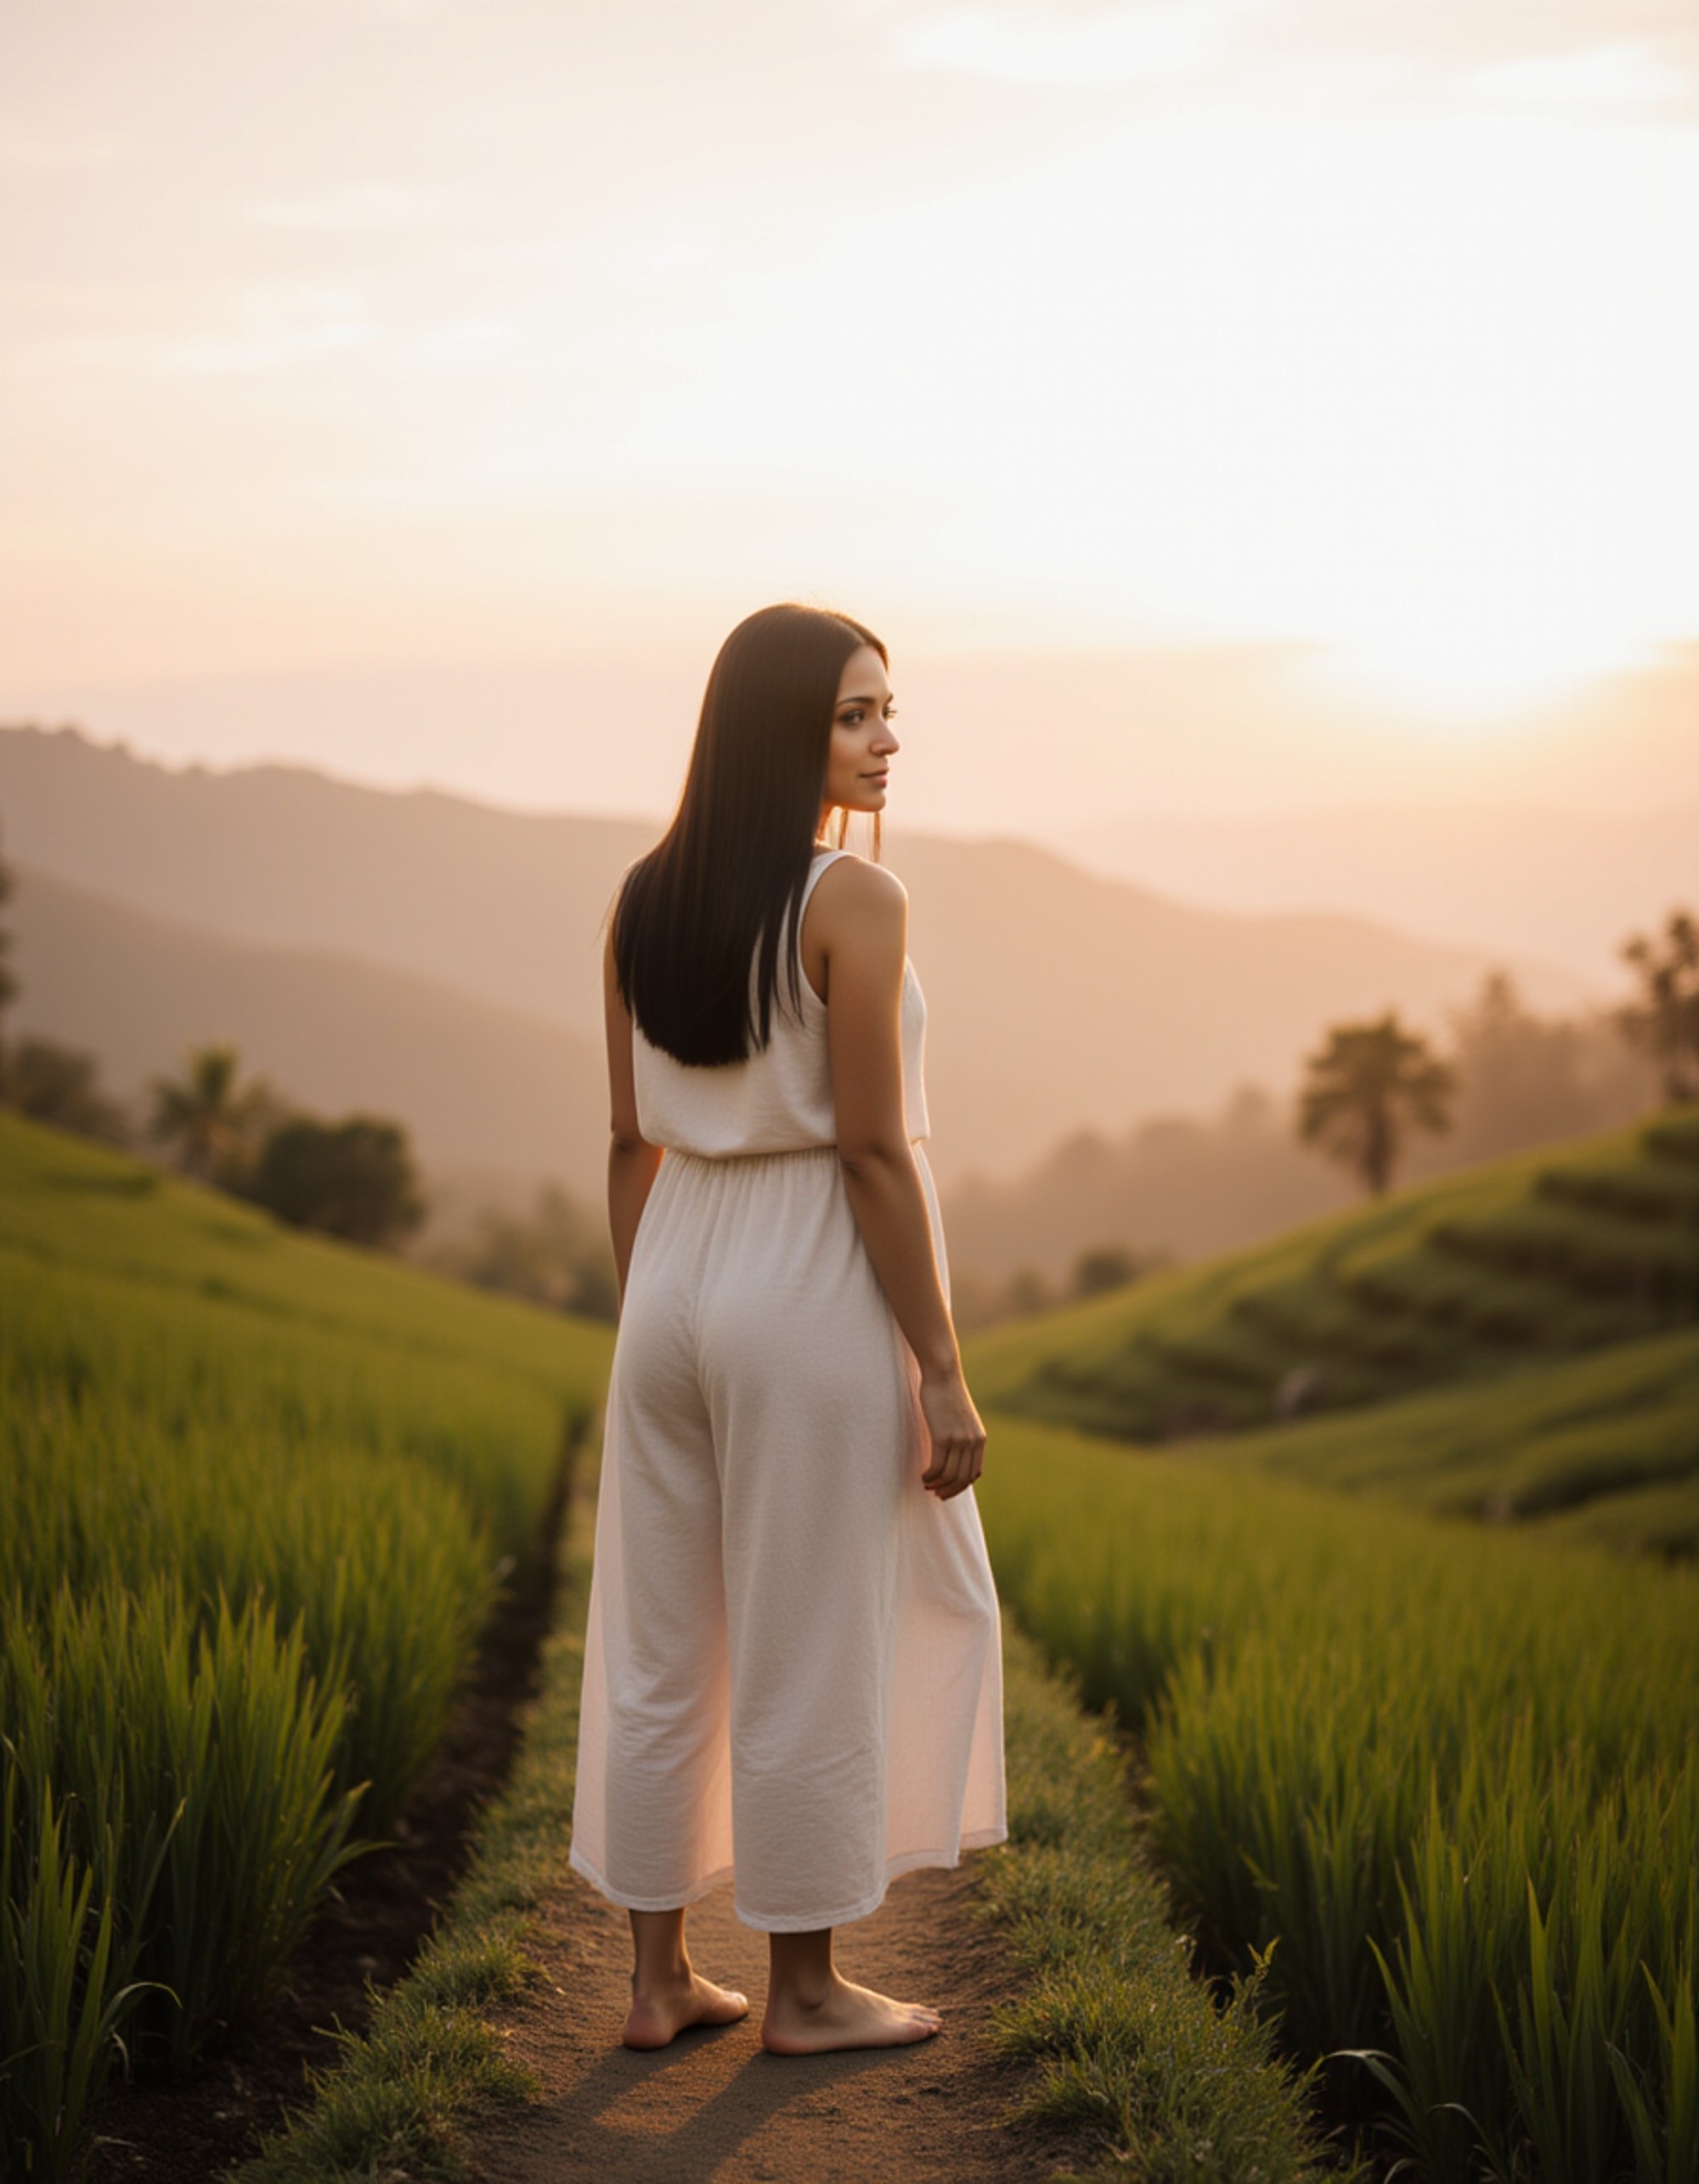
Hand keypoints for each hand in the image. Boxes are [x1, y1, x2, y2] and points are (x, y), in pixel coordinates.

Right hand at [917, 1369, 985, 1500]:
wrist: (943, 1375)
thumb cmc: (947, 1395)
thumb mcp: (961, 1418)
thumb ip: (962, 1436)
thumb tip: (953, 1454)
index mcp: (980, 1439)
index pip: (974, 1473)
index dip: (960, 1486)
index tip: (947, 1489)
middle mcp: (973, 1442)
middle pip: (962, 1478)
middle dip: (949, 1490)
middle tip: (935, 1494)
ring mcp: (959, 1440)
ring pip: (949, 1475)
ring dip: (936, 1484)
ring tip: (926, 1484)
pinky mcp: (943, 1437)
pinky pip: (937, 1467)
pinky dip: (930, 1476)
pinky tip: (923, 1476)